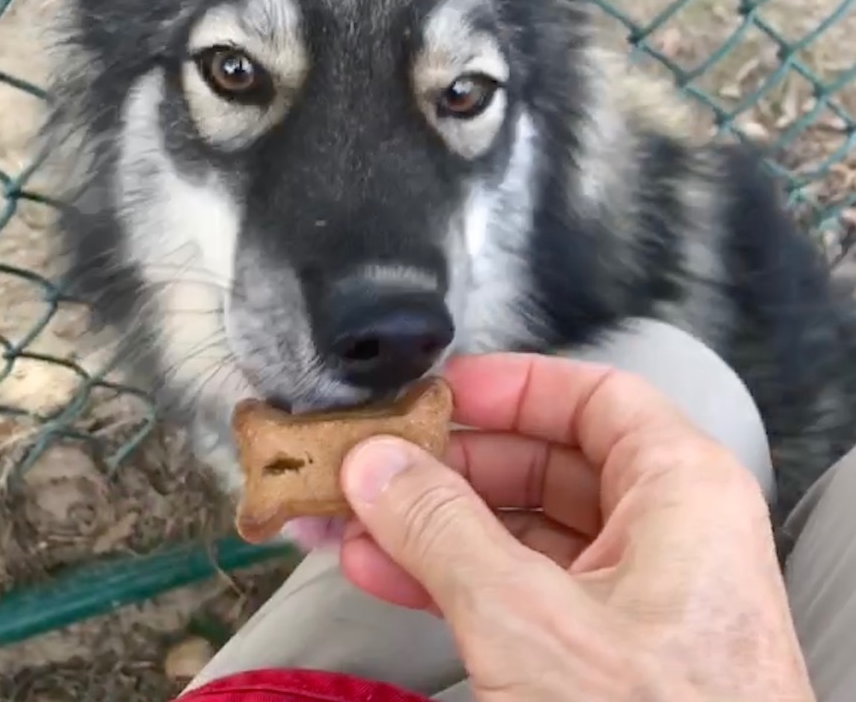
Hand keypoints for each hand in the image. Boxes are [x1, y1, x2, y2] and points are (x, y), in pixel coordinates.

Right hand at [338, 353, 815, 701]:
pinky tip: (387, 571)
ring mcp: (634, 598)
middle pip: (544, 461)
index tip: (437, 393)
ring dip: (432, 524)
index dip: (509, 386)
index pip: (594, 397)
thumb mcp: (530, 621)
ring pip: (520, 528)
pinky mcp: (603, 654)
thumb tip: (381, 468)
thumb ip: (444, 531)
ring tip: (358, 518)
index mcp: (682, 493)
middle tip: (377, 462)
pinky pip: (517, 587)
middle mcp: (666, 535)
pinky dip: (452, 577)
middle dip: (448, 465)